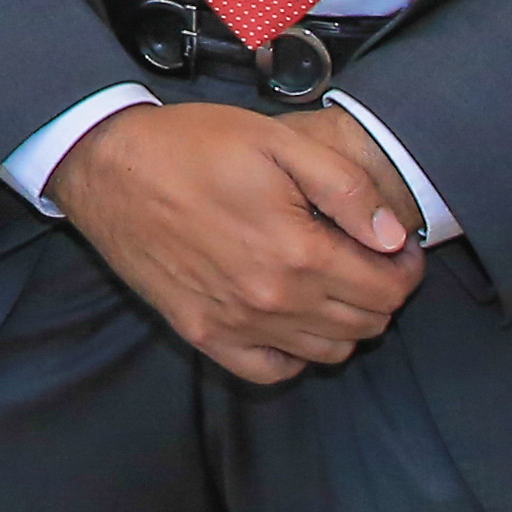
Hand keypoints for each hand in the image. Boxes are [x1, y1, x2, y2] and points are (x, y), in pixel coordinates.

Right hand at [50, 101, 423, 383]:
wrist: (106, 166)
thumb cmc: (189, 146)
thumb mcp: (277, 142)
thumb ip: (346, 189)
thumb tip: (392, 238)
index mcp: (297, 251)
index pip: (388, 289)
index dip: (405, 268)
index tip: (395, 247)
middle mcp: (271, 300)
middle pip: (365, 324)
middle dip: (380, 292)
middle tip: (364, 257)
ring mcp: (235, 324)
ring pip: (328, 351)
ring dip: (345, 322)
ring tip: (330, 282)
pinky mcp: (203, 333)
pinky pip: (273, 370)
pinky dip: (295, 354)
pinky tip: (291, 318)